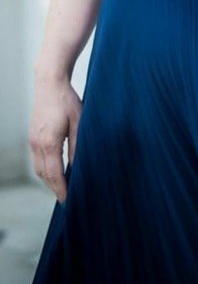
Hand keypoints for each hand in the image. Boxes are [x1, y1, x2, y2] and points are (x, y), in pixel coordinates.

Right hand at [28, 72, 82, 203]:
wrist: (49, 83)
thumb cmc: (67, 100)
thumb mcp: (79, 122)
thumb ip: (78, 146)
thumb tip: (79, 166)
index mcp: (49, 142)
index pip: (54, 174)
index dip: (61, 189)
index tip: (67, 200)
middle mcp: (37, 143)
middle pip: (44, 175)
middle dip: (54, 188)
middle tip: (66, 198)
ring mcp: (32, 140)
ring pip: (38, 168)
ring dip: (48, 180)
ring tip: (61, 187)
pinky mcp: (32, 136)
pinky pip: (36, 159)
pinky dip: (44, 169)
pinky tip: (54, 170)